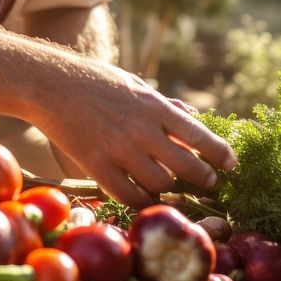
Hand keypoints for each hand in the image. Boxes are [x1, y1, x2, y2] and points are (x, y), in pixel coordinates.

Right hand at [37, 61, 235, 208]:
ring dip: (171, 188)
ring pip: (160, 184)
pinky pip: (128, 196)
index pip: (200, 136)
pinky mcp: (96, 166)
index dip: (221, 154)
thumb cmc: (94, 80)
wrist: (49, 83)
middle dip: (204, 178)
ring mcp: (118, 150)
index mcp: (154, 106)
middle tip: (209, 182)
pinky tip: (146, 197)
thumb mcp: (134, 84)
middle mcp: (141, 130)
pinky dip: (142, 201)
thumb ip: (164, 105)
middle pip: (187, 166)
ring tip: (173, 186)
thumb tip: (194, 120)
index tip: (231, 164)